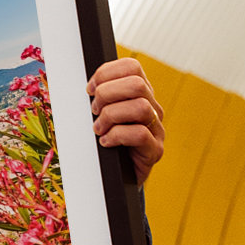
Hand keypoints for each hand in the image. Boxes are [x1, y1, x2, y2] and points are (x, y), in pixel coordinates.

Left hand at [87, 57, 164, 184]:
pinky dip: (116, 136)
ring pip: (140, 107)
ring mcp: (157, 129)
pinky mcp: (155, 150)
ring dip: (111, 116)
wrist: (116, 177)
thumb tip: (87, 86)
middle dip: (107, 94)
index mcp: (140, 94)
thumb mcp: (100, 114)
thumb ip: (99, 97)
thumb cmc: (106, 142)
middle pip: (137, 84)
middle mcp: (152, 108)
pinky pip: (140, 134)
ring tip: (98, 129)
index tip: (89, 89)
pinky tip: (106, 142)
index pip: (131, 67)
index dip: (106, 73)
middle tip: (94, 111)